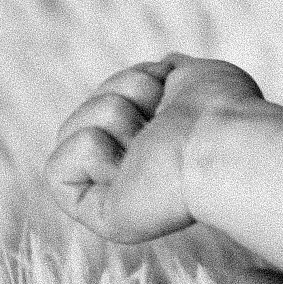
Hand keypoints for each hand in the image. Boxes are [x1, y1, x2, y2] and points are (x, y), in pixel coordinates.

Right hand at [46, 55, 263, 243]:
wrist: (225, 141)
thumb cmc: (222, 109)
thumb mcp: (195, 75)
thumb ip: (174, 74)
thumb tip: (165, 68)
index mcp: (157, 141)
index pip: (111, 96)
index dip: (134, 81)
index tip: (167, 85)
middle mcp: (137, 169)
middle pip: (87, 111)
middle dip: (121, 95)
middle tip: (161, 116)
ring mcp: (118, 194)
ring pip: (72, 132)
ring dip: (113, 118)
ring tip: (152, 141)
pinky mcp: (101, 215)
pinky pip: (57, 168)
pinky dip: (91, 152)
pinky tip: (131, 167)